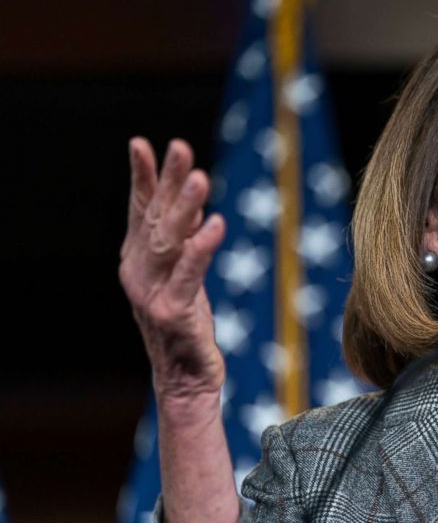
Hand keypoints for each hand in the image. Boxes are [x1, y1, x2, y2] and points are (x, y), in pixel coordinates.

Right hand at [119, 137, 226, 410]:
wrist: (185, 379)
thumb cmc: (186, 322)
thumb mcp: (182, 274)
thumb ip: (182, 240)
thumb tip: (190, 201)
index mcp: (138, 260)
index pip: (140, 210)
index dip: (142, 177)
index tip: (142, 143)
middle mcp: (139, 272)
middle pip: (155, 218)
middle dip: (167, 180)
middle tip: (180, 147)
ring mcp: (153, 293)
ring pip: (169, 241)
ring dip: (185, 208)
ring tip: (200, 177)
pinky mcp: (174, 313)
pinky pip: (189, 274)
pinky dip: (201, 248)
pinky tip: (215, 224)